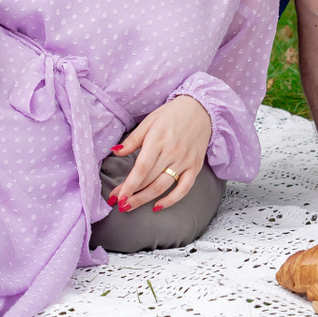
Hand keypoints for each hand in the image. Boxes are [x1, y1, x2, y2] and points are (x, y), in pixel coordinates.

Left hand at [108, 95, 211, 213]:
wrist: (201, 109)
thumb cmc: (172, 114)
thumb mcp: (149, 121)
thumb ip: (133, 139)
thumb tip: (115, 151)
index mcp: (158, 140)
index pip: (142, 168)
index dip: (129, 185)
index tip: (118, 196)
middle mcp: (172, 153)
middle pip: (149, 180)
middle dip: (132, 194)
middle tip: (120, 204)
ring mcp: (185, 161)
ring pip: (163, 186)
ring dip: (145, 199)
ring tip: (131, 206)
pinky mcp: (195, 167)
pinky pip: (184, 188)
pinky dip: (171, 200)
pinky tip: (158, 206)